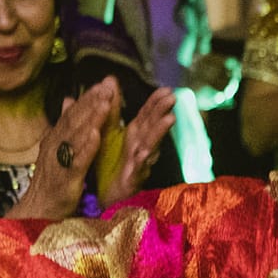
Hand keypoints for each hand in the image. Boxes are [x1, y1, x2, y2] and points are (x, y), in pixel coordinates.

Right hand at [12, 78, 123, 219]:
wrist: (37, 211)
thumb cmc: (51, 183)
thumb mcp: (58, 151)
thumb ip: (65, 126)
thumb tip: (69, 100)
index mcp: (55, 139)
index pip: (72, 114)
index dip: (87, 98)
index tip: (103, 84)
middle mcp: (55, 146)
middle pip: (75, 120)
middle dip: (91, 102)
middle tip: (107, 86)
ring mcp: (59, 162)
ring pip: (76, 136)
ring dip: (91, 118)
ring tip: (104, 103)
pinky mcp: (65, 179)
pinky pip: (77, 161)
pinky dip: (86, 147)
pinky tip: (95, 135)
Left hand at [99, 87, 177, 205]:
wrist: (104, 196)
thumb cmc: (111, 165)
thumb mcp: (109, 132)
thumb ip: (111, 108)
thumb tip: (110, 81)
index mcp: (134, 135)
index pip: (147, 115)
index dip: (156, 102)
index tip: (166, 89)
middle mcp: (140, 146)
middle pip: (152, 126)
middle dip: (162, 111)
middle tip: (172, 97)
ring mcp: (139, 162)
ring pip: (150, 145)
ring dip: (159, 132)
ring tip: (170, 119)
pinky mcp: (132, 178)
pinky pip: (137, 167)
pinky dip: (142, 159)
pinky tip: (145, 152)